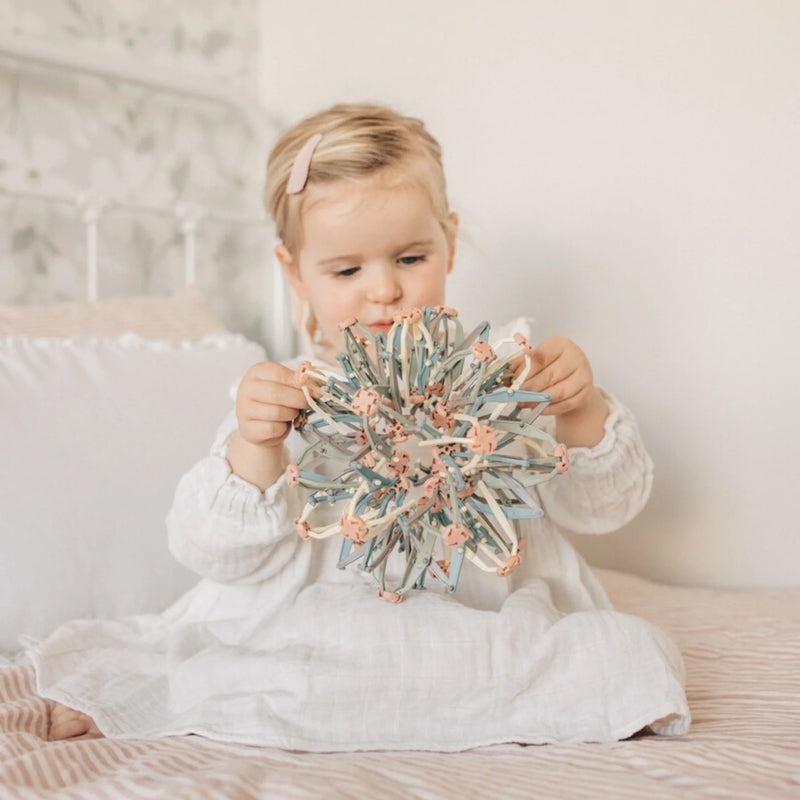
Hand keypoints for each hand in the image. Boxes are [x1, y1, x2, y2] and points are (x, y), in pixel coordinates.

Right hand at [227, 362, 308, 489]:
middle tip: (308, 403)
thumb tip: (318, 381)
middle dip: (299, 399)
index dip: (299, 382)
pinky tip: (282, 425)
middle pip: (276, 393)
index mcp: (257, 372)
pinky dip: (283, 429)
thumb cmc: (277, 401)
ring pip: (276, 412)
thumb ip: (302, 381)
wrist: (262, 425)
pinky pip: (272, 429)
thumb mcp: (288, 385)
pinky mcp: (247, 429)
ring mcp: (244, 409)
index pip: (278, 373)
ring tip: (292, 413)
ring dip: (291, 414)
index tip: (314, 390)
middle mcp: (247, 389)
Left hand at [518, 337, 594, 416]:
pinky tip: (538, 408)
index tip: (513, 379)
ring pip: (558, 391)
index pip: (540, 357)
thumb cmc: (553, 366)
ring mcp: (584, 375)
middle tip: (516, 394)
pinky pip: (566, 404)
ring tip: (524, 402)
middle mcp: (575, 357)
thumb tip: (507, 371)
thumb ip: (522, 363)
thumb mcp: (539, 359)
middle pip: (549, 375)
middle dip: (529, 387)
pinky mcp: (586, 392)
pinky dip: (550, 408)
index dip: (524, 370)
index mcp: (561, 344)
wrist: (575, 379)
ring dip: (538, 399)